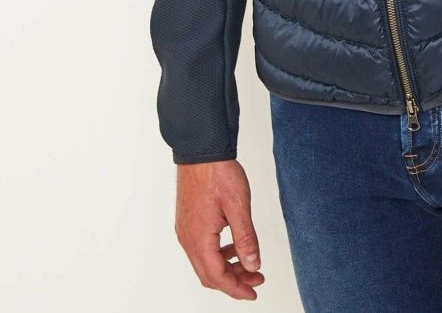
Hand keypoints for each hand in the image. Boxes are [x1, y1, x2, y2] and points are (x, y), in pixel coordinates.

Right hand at [175, 159, 265, 300]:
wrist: (200, 149)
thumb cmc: (217, 172)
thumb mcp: (239, 206)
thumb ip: (246, 239)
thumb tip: (253, 265)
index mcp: (199, 239)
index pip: (217, 277)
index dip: (236, 289)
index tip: (253, 292)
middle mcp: (187, 238)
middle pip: (209, 274)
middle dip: (234, 280)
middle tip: (256, 278)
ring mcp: (185, 230)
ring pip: (205, 262)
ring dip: (226, 267)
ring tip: (248, 263)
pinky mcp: (187, 221)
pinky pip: (201, 248)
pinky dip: (218, 254)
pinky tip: (233, 246)